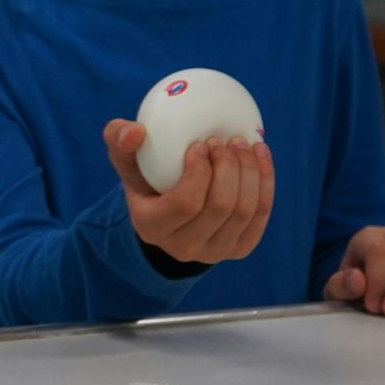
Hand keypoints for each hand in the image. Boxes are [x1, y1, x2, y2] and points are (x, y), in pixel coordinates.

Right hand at [104, 120, 273, 264]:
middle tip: (225, 141)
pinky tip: (259, 157)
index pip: (186, 203)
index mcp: (152, 228)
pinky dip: (265, 182)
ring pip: (245, 211)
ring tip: (242, 145)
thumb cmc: (146, 179)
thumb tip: (136, 132)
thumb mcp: (126, 160)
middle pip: (221, 207)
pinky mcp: (239, 249)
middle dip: (230, 167)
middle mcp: (183, 248)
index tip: (200, 145)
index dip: (200, 171)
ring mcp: (215, 252)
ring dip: (250, 171)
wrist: (165, 213)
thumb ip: (118, 139)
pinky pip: (261, 215)